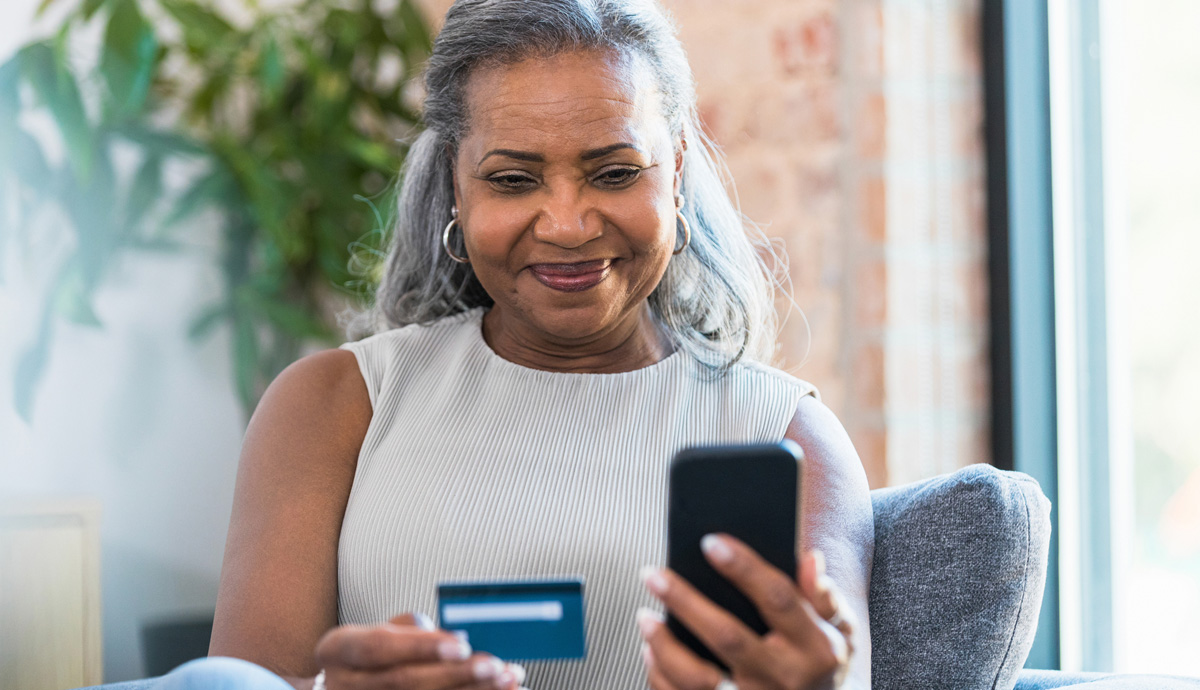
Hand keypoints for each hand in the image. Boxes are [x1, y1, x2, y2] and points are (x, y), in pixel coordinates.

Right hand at [313, 613, 527, 689]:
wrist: (343, 687)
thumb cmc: (371, 655)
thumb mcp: (380, 631)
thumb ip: (413, 632)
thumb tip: (459, 637)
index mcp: (339, 650)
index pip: (378, 647)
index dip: (420, 646)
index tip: (462, 643)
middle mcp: (345, 684)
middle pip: (404, 682)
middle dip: (455, 675)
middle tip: (494, 665)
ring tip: (507, 680)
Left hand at [637, 536, 854, 689]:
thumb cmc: (823, 668)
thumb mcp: (842, 633)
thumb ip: (826, 598)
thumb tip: (810, 558)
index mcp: (814, 648)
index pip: (778, 599)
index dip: (744, 568)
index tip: (711, 542)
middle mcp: (783, 678)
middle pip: (728, 637)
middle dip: (685, 601)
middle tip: (654, 574)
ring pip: (699, 679)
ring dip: (665, 646)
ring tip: (645, 616)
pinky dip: (661, 677)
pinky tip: (650, 651)